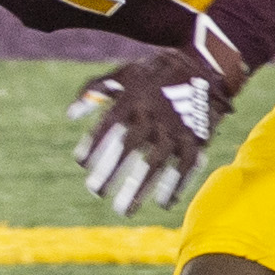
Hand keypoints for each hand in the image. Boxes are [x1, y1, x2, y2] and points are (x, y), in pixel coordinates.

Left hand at [66, 29, 247, 215]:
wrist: (204, 64)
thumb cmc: (154, 73)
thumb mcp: (123, 73)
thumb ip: (94, 91)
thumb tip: (70, 114)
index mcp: (134, 98)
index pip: (109, 124)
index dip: (95, 144)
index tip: (81, 163)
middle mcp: (154, 114)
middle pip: (129, 147)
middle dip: (111, 171)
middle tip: (96, 192)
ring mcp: (177, 128)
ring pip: (156, 162)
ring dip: (139, 188)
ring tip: (123, 210)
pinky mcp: (196, 137)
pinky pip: (185, 167)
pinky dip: (175, 185)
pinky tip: (163, 202)